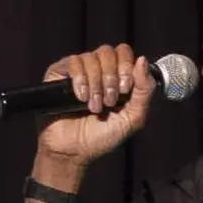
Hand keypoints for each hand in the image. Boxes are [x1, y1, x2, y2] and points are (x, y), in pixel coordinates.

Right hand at [29, 44, 160, 173]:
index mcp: (116, 77)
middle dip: (111, 77)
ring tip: (93, 106)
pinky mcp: (59, 74)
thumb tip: (142, 60)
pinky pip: (73, 62)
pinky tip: (80, 97)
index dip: (126, 66)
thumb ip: (144, 91)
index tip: (125, 89)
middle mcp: (98, 70)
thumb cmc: (102, 137)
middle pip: (108, 51)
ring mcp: (78, 71)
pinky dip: (80, 80)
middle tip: (109, 101)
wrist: (73, 151)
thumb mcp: (133, 118)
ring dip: (96, 84)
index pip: (124, 53)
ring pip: (91, 57)